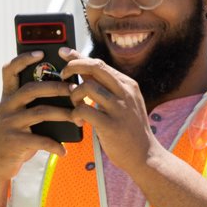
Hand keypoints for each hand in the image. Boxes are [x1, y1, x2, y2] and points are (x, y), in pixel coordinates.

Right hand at [0, 52, 70, 180]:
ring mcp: (9, 124)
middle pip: (32, 88)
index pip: (10, 70)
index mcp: (7, 98)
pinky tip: (63, 151)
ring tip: (78, 117)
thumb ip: (31, 105)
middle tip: (74, 90)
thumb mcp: (16, 117)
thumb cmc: (13, 139)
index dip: (23, 59)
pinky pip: (40, 140)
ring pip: (41, 112)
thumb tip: (64, 91)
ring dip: (63, 114)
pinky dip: (55, 146)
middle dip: (56, 87)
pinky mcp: (14, 141)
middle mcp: (6, 107)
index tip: (41, 52)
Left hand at [62, 52, 154, 172]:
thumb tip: (83, 72)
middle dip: (72, 67)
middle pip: (94, 67)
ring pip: (86, 87)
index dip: (78, 57)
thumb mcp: (122, 103)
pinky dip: (76, 113)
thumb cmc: (128, 129)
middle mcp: (125, 92)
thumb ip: (105, 88)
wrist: (144, 154)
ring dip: (73, 95)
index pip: (99, 63)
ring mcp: (119, 108)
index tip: (63, 52)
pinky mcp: (111, 125)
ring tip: (74, 106)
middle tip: (62, 76)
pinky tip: (78, 121)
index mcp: (127, 84)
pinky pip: (84, 110)